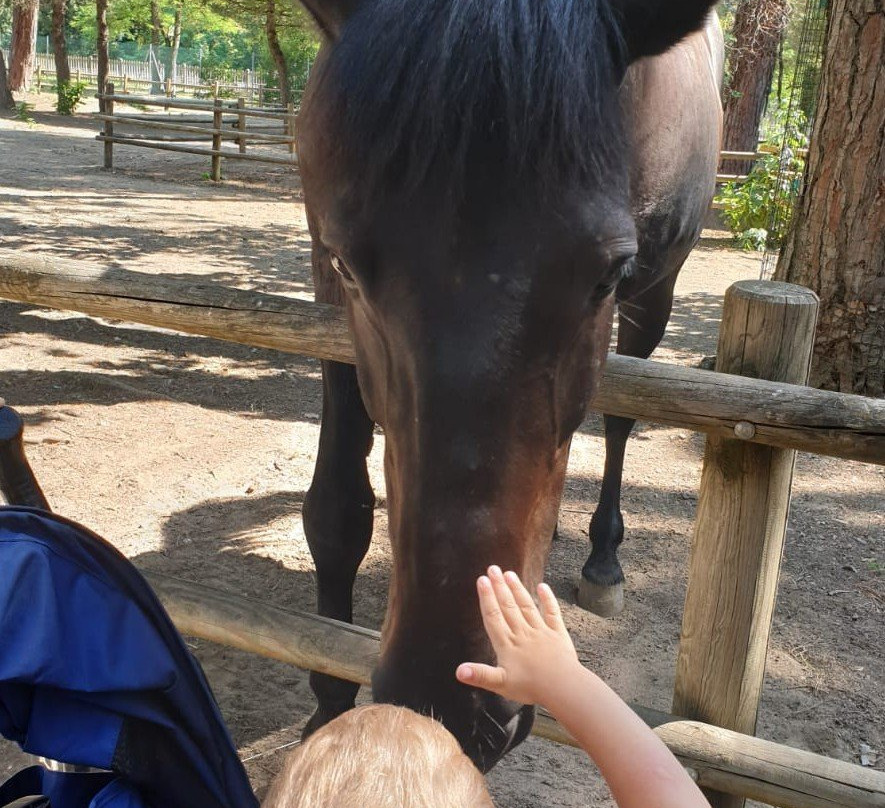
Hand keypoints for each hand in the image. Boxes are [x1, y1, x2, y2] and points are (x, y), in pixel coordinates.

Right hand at [456, 566, 580, 706]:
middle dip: (499, 587)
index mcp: (507, 644)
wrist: (563, 687)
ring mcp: (541, 631)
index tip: (482, 580)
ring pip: (526, 606)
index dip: (487, 598)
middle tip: (493, 568)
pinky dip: (548, 599)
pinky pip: (552, 613)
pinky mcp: (557, 634)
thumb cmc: (531, 687)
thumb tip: (458, 671)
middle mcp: (522, 633)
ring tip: (509, 573)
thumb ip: (479, 675)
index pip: (494, 616)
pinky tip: (543, 586)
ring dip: (517, 589)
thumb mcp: (501, 684)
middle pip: (508, 606)